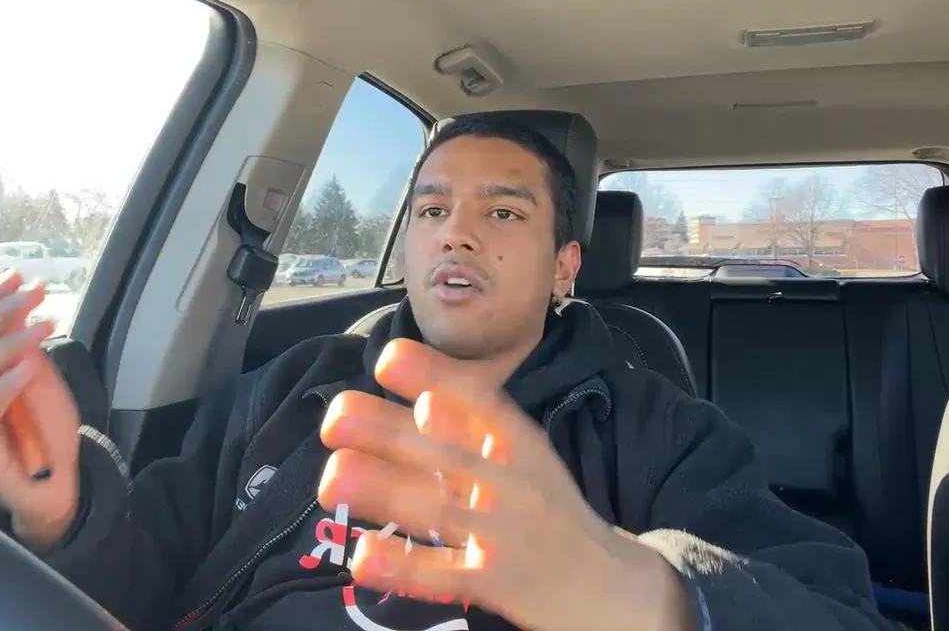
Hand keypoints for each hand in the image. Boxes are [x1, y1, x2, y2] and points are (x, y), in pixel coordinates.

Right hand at [0, 270, 81, 545]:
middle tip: (36, 294)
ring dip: (7, 344)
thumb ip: (25, 347)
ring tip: (42, 326)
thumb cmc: (45, 431)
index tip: (18, 277)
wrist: (56, 484)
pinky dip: (4, 386)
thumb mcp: (39, 378)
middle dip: (0, 313)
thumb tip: (20, 303)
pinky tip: (28, 367)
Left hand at [319, 339, 691, 630]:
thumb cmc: (554, 514)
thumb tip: (424, 397)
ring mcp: (507, 534)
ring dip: (384, 490)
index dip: (435, 377)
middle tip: (335, 417)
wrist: (614, 588)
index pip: (479, 402)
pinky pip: (444, 574)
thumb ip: (479, 432)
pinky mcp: (498, 583)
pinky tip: (363, 554)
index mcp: (523, 446)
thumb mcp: (529, 461)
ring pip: (439, 510)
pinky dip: (403, 564)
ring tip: (334, 475)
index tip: (389, 359)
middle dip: (389, 432)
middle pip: (447, 453)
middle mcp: (515, 483)